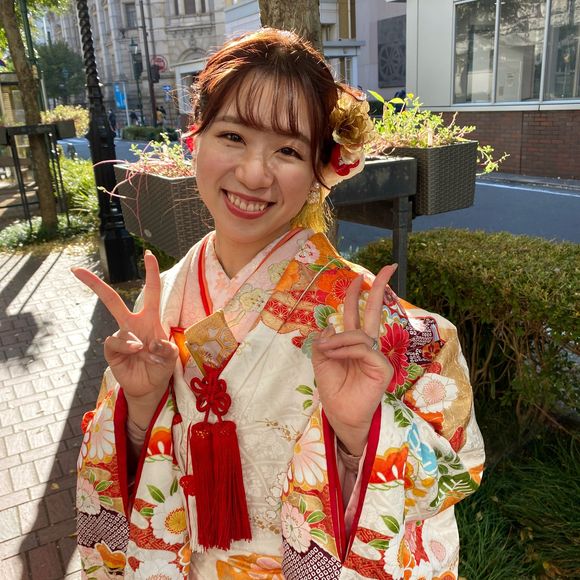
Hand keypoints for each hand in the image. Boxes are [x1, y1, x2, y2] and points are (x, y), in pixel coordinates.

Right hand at [72, 251, 177, 426]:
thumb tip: (153, 343)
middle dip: (94, 284)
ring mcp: (121, 336)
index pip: (151, 291)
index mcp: (150, 319)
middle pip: (112, 300)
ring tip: (143, 352)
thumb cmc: (161, 367)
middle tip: (75, 270)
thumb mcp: (171, 357)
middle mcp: (133, 324)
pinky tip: (134, 352)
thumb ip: (166, 349)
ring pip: (118, 328)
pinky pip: (113, 342)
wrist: (149, 387)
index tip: (148, 254)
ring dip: (132, 341)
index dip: (151, 273)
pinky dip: (125, 346)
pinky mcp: (112, 351)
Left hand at [311, 265, 396, 455]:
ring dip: (339, 340)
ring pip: (359, 333)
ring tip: (328, 352)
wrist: (341, 414)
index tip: (360, 276)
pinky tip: (335, 356)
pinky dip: (345, 349)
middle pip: (374, 311)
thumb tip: (330, 327)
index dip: (357, 295)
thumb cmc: (333, 389)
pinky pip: (362, 348)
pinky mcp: (382, 366)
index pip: (357, 314)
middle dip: (379, 288)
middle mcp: (368, 345)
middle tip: (388, 267)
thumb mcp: (322, 361)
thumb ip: (325, 342)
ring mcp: (377, 355)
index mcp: (353, 342)